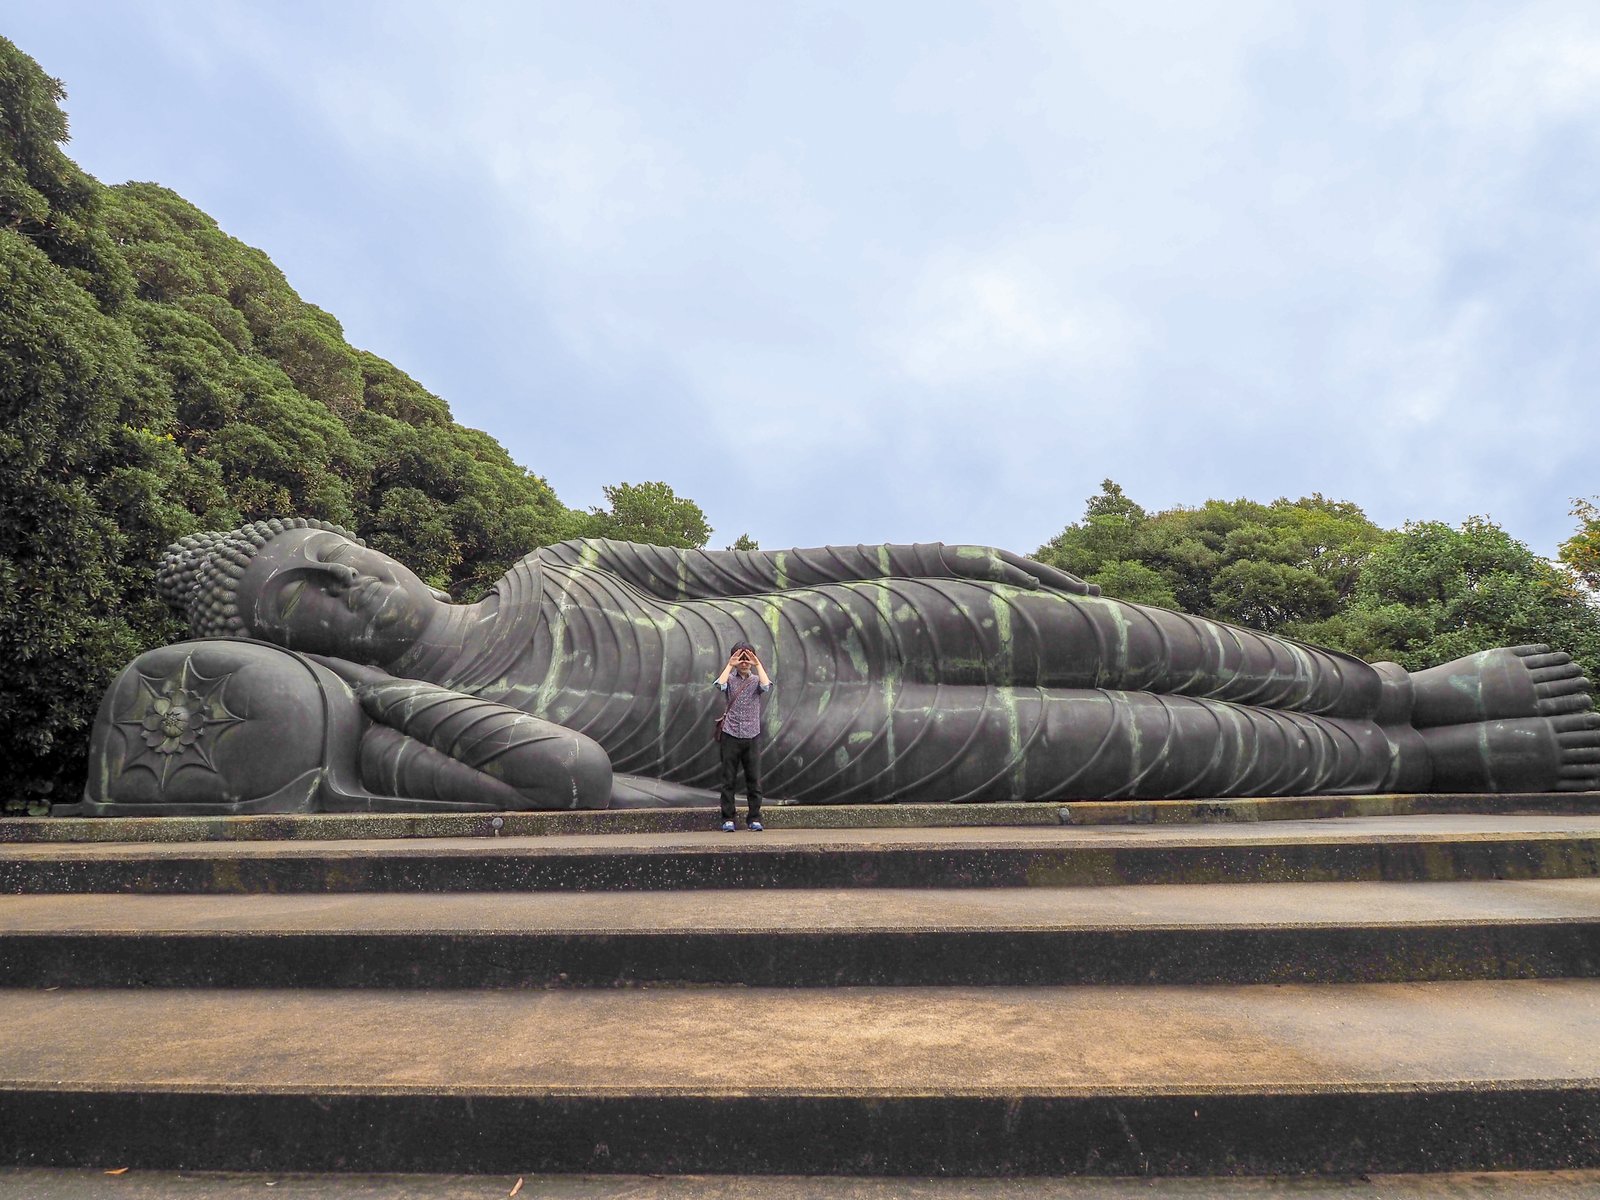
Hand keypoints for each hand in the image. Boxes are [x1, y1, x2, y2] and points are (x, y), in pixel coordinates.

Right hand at [937, 546, 1095, 594]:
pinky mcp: (984, 561)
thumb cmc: (956, 574)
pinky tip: (1036, 585)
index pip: (1046, 576)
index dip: (1068, 582)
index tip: (1092, 592)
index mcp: (1013, 566)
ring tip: (1081, 589)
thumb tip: (1018, 599)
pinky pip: (1005, 571)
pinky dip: (1021, 577)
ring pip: (1034, 570)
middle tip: (1098, 591)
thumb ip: (1001, 589)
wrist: (930, 559)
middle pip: (1048, 572)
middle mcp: (1011, 560)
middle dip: (1073, 582)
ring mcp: (999, 559)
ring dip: (1059, 579)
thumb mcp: (983, 583)